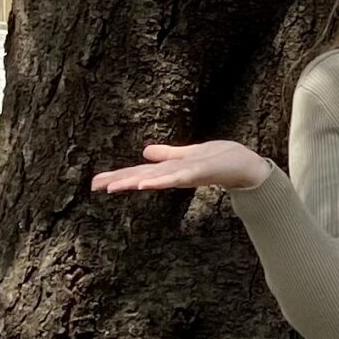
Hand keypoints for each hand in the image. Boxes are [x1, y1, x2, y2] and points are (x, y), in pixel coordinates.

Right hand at [89, 139, 269, 195]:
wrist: (244, 166)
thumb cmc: (218, 160)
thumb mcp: (188, 154)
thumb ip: (167, 154)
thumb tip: (145, 152)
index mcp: (169, 169)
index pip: (139, 172)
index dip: (117, 176)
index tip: (95, 182)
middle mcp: (174, 174)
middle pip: (142, 177)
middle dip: (118, 180)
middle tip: (95, 186)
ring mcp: (185, 175)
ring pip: (155, 178)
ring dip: (135, 182)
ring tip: (114, 187)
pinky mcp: (198, 173)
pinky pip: (176, 177)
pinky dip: (161, 180)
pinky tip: (146, 183)